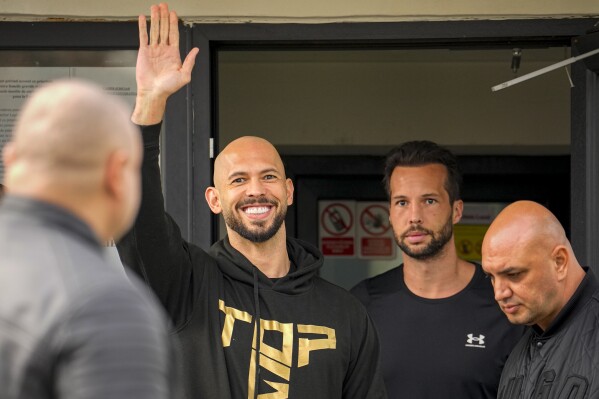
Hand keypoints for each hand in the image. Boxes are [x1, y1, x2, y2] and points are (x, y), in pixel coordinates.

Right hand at [132, 3, 198, 124]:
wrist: (153, 92)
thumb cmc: (168, 87)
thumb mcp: (184, 75)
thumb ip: (190, 61)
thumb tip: (196, 50)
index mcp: (174, 54)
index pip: (174, 34)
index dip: (174, 23)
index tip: (173, 13)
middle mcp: (163, 50)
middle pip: (164, 29)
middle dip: (164, 16)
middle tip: (163, 5)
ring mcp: (153, 50)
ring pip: (154, 30)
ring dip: (154, 18)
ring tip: (154, 7)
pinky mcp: (144, 52)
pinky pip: (143, 36)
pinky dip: (142, 26)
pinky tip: (142, 18)